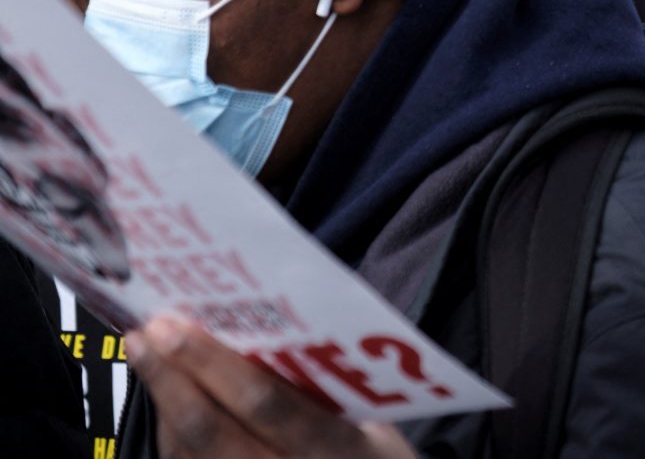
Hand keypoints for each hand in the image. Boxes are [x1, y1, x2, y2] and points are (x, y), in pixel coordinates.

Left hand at [129, 317, 415, 458]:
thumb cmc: (371, 456)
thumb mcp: (372, 419)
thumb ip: (322, 384)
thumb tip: (261, 328)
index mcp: (328, 448)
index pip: (263, 402)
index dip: (213, 363)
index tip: (178, 325)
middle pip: (209, 429)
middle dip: (170, 376)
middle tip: (147, 333)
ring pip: (186, 451)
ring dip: (162, 398)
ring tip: (147, 354)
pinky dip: (169, 427)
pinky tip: (166, 394)